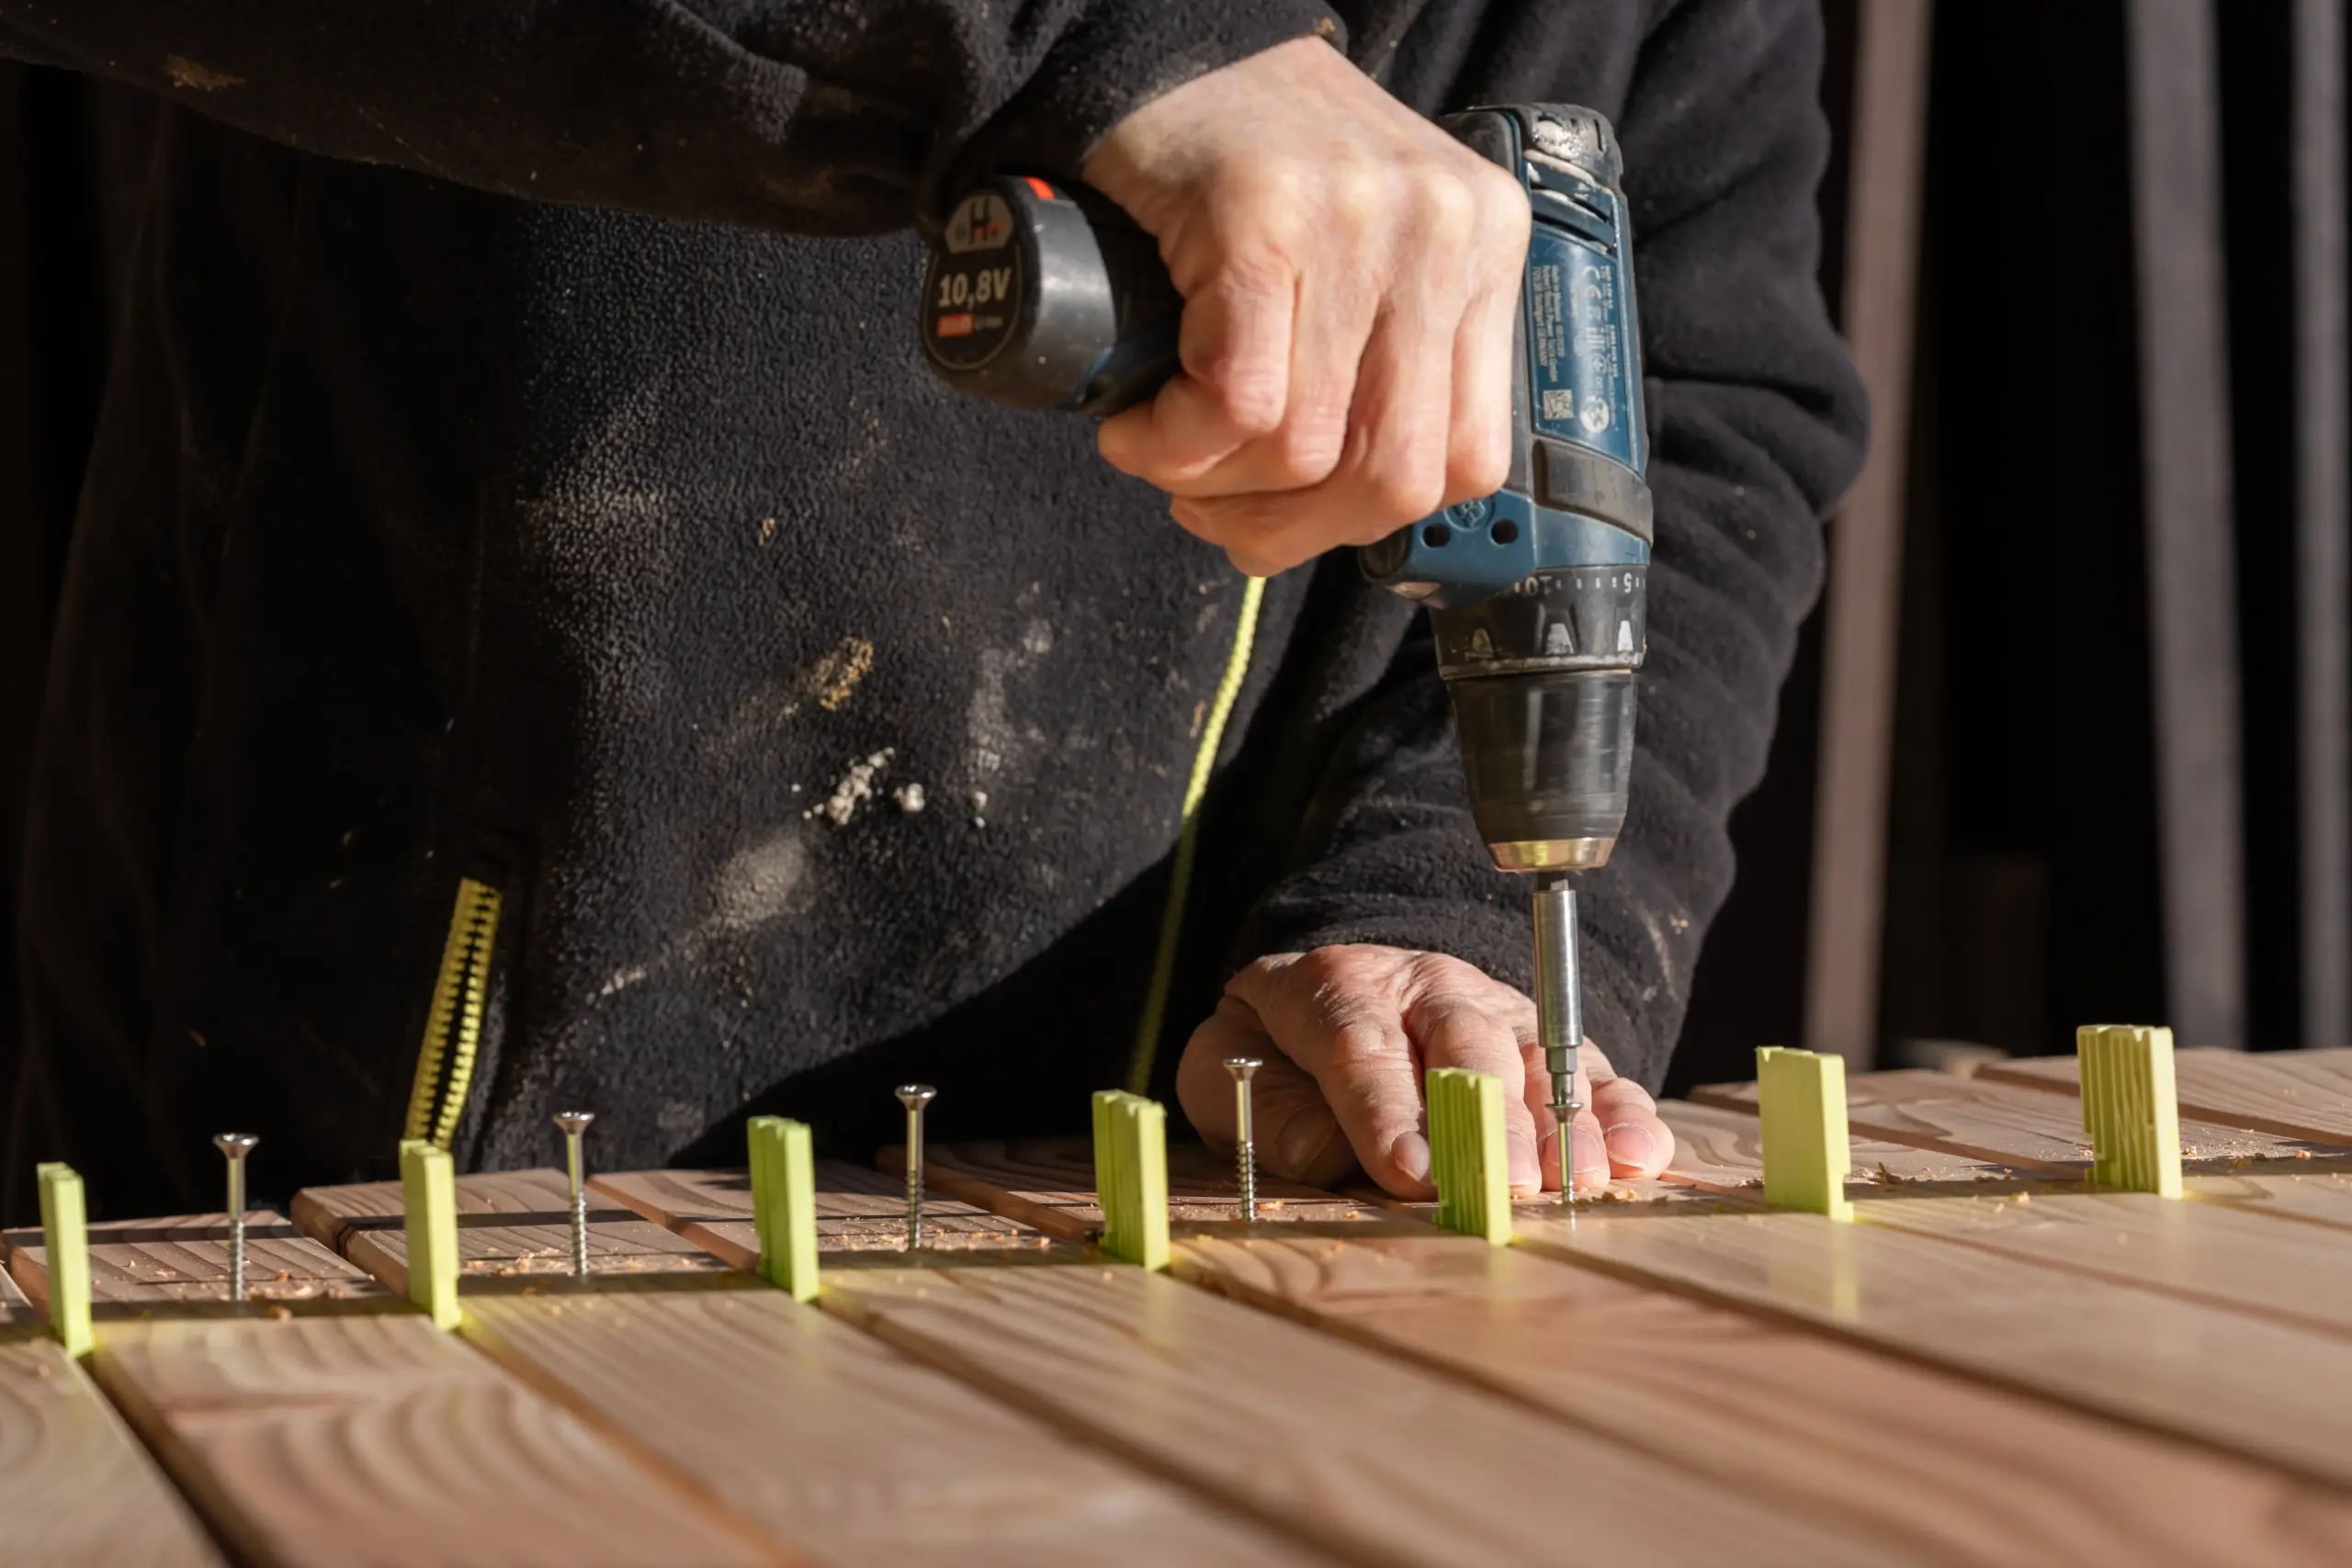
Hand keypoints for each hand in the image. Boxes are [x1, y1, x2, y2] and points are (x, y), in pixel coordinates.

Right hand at [1082, 38, 1528, 577]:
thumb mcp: (1363, 254)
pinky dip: (1175, 445)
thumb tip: (1348, 503)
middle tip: (1213, 507)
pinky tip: (1139, 424)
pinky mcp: (1268, 221)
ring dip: (1211, 484)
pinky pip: (1240, 405)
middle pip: (1396, 475)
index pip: (1471, 459)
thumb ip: (1386, 353)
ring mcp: (1362, 224)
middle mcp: (1445, 234)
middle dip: (1289, 527)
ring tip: (1161, 447)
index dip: (1367, 518)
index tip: (1292, 514)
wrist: (1160, 49)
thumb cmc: (1245, 165)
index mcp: (1484, 250)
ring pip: (1308, 454)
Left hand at [1175, 945, 1674, 1197]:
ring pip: (1536, 1054)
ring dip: (1565, 1121)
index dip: (1388, 1109)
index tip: (1411, 1173)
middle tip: (1508, 1185)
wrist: (1331, 993)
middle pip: (1464, 1040)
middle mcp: (1424, 988)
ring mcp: (1492, 1009)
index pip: (1361, 1043)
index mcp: (1336, 986)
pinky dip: (1619, 1111)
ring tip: (1583, 1181)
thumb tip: (1324, 1152)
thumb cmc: (1275, 1048)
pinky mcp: (1540, 1041)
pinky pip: (1587, 1070)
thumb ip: (1262, 1105)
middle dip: (1489, 1116)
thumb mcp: (1225, 1065)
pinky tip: (1638, 1156)